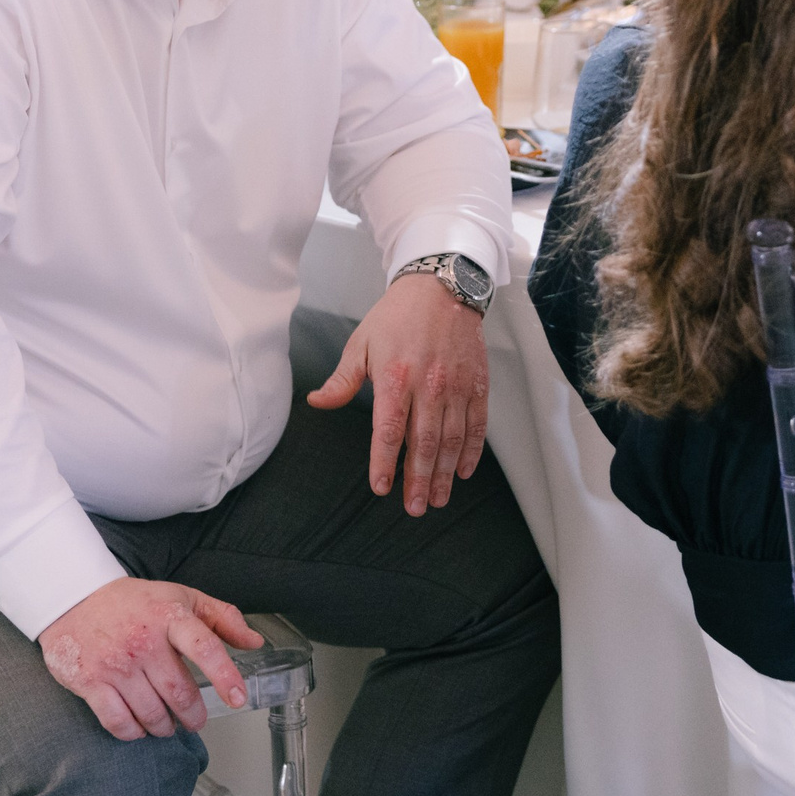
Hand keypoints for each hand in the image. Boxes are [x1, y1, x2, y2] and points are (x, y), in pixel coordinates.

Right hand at [36, 578, 261, 739]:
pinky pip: (118, 722)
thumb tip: (254, 642)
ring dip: (165, 727)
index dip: (225, 676)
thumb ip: (222, 618)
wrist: (74, 599)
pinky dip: (134, 732)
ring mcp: (116, 663)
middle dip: (193, 715)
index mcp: (170, 616)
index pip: (205, 647)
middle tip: (195, 720)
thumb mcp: (182, 597)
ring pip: (151, 713)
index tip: (238, 699)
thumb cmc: (134, 602)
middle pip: (179, 692)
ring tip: (168, 725)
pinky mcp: (91, 681)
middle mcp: (143, 641)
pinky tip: (139, 728)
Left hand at [308, 273, 489, 515]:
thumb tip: (317, 402)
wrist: (442, 287)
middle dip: (419, 480)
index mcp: (394, 377)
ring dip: (445, 474)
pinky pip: (477, 424)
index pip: (388, 431)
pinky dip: (472, 450)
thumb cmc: (397, 316)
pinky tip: (464, 471)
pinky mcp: (477, 384)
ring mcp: (456, 386)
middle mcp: (428, 386)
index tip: (381, 487)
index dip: (384, 463)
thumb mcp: (361, 343)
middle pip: (423, 444)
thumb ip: (342, 380)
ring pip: (451, 440)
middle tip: (415, 508)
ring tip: (439, 499)